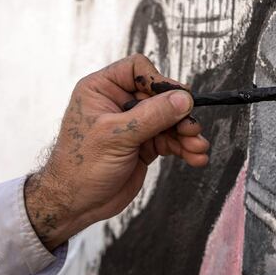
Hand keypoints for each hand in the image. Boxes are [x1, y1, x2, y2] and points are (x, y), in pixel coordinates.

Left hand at [24, 55, 209, 249]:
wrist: (76, 204)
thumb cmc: (82, 166)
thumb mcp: (116, 136)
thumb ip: (152, 115)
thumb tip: (184, 99)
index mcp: (102, 90)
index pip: (137, 69)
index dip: (159, 81)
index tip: (177, 99)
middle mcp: (119, 103)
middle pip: (160, 96)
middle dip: (180, 114)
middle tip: (193, 129)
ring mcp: (133, 125)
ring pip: (170, 119)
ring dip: (187, 134)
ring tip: (199, 148)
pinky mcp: (145, 145)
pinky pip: (171, 139)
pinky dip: (184, 148)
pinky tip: (196, 158)